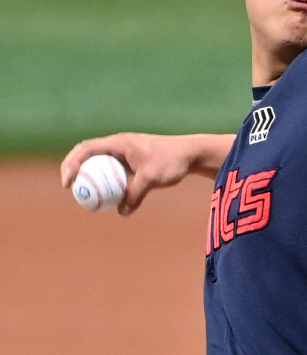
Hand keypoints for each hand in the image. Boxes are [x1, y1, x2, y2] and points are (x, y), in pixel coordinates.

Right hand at [61, 133, 232, 215]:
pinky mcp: (131, 161)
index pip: (87, 149)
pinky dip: (106, 181)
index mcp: (119, 142)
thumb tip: (122, 212)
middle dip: (74, 168)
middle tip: (68, 187)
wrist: (190, 154)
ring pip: (100, 163)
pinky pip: (113, 171)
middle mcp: (119, 145)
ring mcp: (124, 153)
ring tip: (82, 193)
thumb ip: (135, 195)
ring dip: (89, 175)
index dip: (72, 163)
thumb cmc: (171, 162)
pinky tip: (105, 197)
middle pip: (88, 154)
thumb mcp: (151, 179)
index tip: (68, 182)